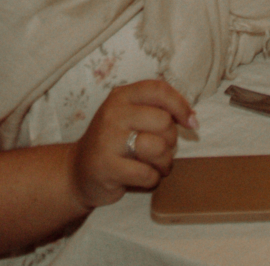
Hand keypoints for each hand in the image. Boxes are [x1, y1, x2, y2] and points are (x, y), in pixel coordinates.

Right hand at [69, 80, 197, 210]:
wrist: (77, 171)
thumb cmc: (113, 143)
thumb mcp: (129, 117)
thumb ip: (156, 110)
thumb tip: (192, 118)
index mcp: (121, 96)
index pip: (159, 90)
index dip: (180, 106)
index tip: (191, 122)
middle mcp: (113, 113)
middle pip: (164, 122)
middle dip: (171, 141)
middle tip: (160, 150)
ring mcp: (108, 139)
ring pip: (158, 148)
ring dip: (164, 163)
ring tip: (154, 166)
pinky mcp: (107, 166)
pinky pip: (147, 173)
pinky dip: (151, 180)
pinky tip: (141, 177)